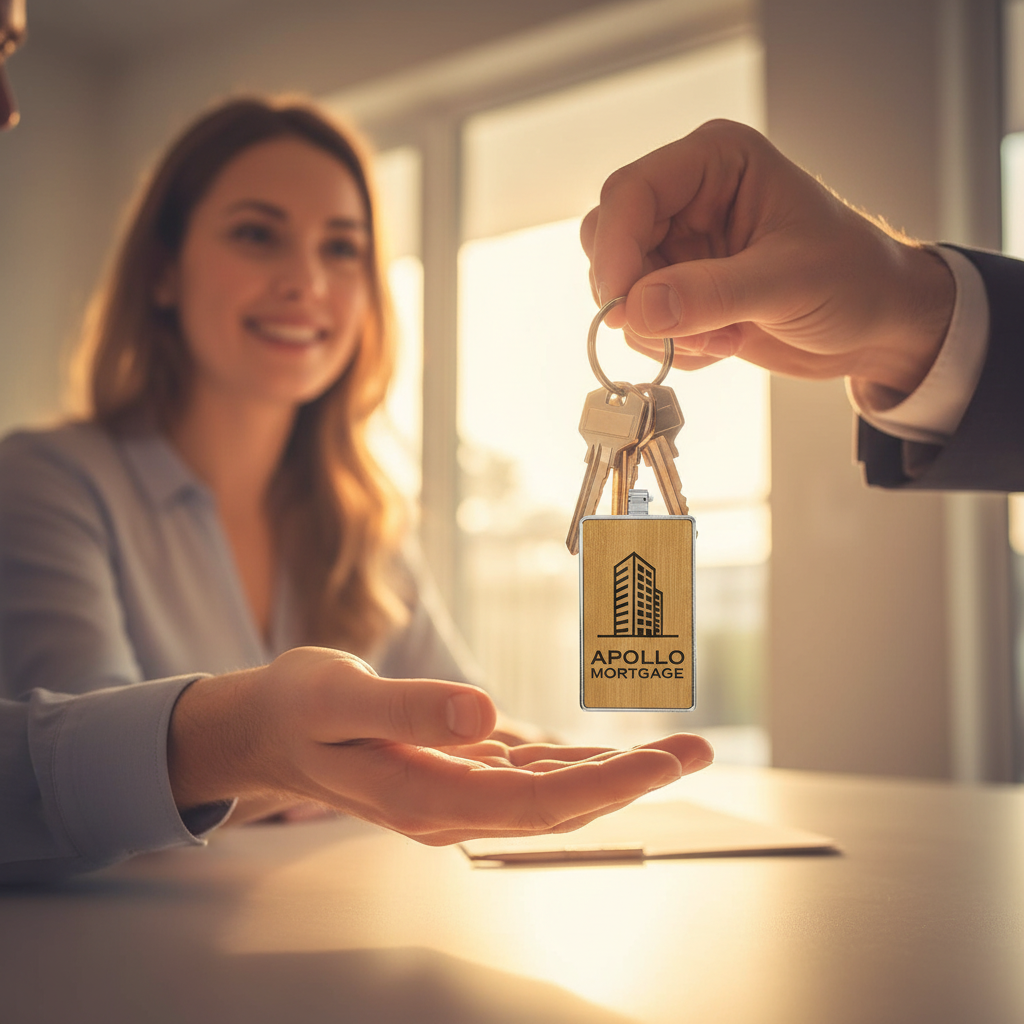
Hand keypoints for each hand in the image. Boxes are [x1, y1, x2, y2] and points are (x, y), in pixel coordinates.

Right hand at [168, 647, 713, 844]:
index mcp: (424, 796)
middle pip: (557, 805)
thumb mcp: (340, 698)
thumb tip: (486, 715)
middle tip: (696, 750)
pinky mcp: (456, 773)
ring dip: (612, 772)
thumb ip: (411, 709)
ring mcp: (455, 794)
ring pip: (550, 793)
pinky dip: (572, 764)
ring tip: (672, 750)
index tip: (662, 764)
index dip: (604, 785)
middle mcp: (449, 807)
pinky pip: (527, 777)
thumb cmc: (298, 707)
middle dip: (630, 780)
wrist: (267, 727)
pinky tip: (604, 753)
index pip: (534, 804)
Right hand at [581, 119, 954, 395]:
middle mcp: (688, 197)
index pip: (630, 192)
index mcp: (716, 162)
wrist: (877, 325)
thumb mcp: (790, 282)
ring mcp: (680, 245)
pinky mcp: (679, 289)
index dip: (615, 250)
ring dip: (659, 328)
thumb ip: (712, 294)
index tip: (623, 307)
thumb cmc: (855, 279)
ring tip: (722, 336)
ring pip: (619, 287)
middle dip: (636, 295)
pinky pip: (640, 321)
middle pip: (609, 238)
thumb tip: (635, 310)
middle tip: (680, 331)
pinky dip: (672, 345)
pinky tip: (724, 343)